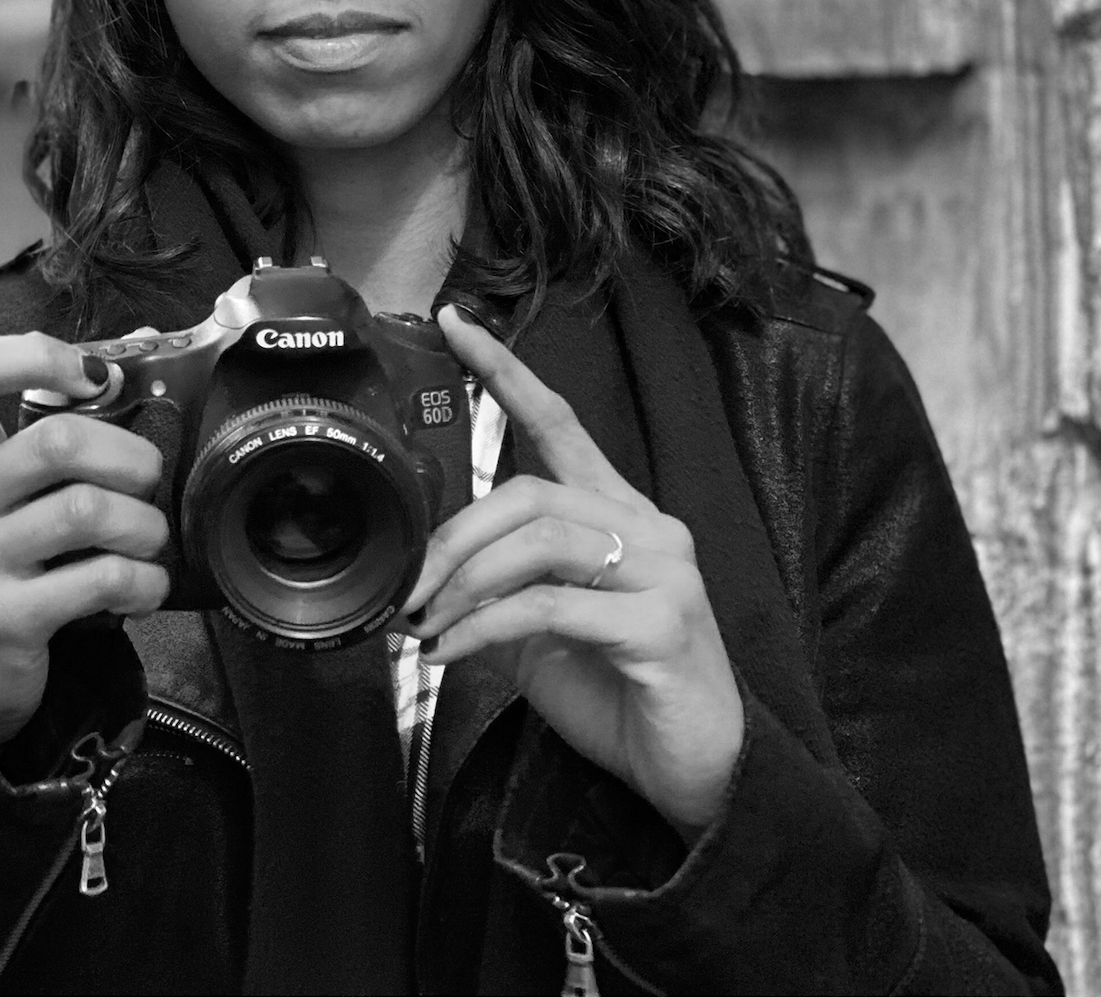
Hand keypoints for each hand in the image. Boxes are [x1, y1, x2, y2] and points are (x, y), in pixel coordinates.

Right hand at [0, 331, 169, 747]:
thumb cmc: (3, 560)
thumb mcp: (10, 492)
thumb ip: (64, 425)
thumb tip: (141, 345)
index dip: (33, 354)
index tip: (92, 376)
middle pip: (58, 441)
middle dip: (130, 457)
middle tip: (147, 481)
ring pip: (89, 510)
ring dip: (145, 525)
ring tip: (148, 541)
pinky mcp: (1, 619)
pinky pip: (101, 578)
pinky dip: (144, 581)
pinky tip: (143, 588)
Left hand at [403, 307, 743, 840]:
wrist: (694, 776)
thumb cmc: (618, 694)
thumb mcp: (543, 633)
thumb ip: (500, 588)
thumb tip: (421, 578)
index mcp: (619, 513)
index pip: (560, 422)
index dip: (506, 372)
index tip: (453, 323)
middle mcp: (649, 526)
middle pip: (530, 491)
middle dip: (453, 537)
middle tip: (406, 590)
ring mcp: (666, 570)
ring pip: (540, 540)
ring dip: (464, 583)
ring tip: (425, 627)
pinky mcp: (665, 623)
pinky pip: (551, 607)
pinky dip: (486, 627)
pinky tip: (452, 653)